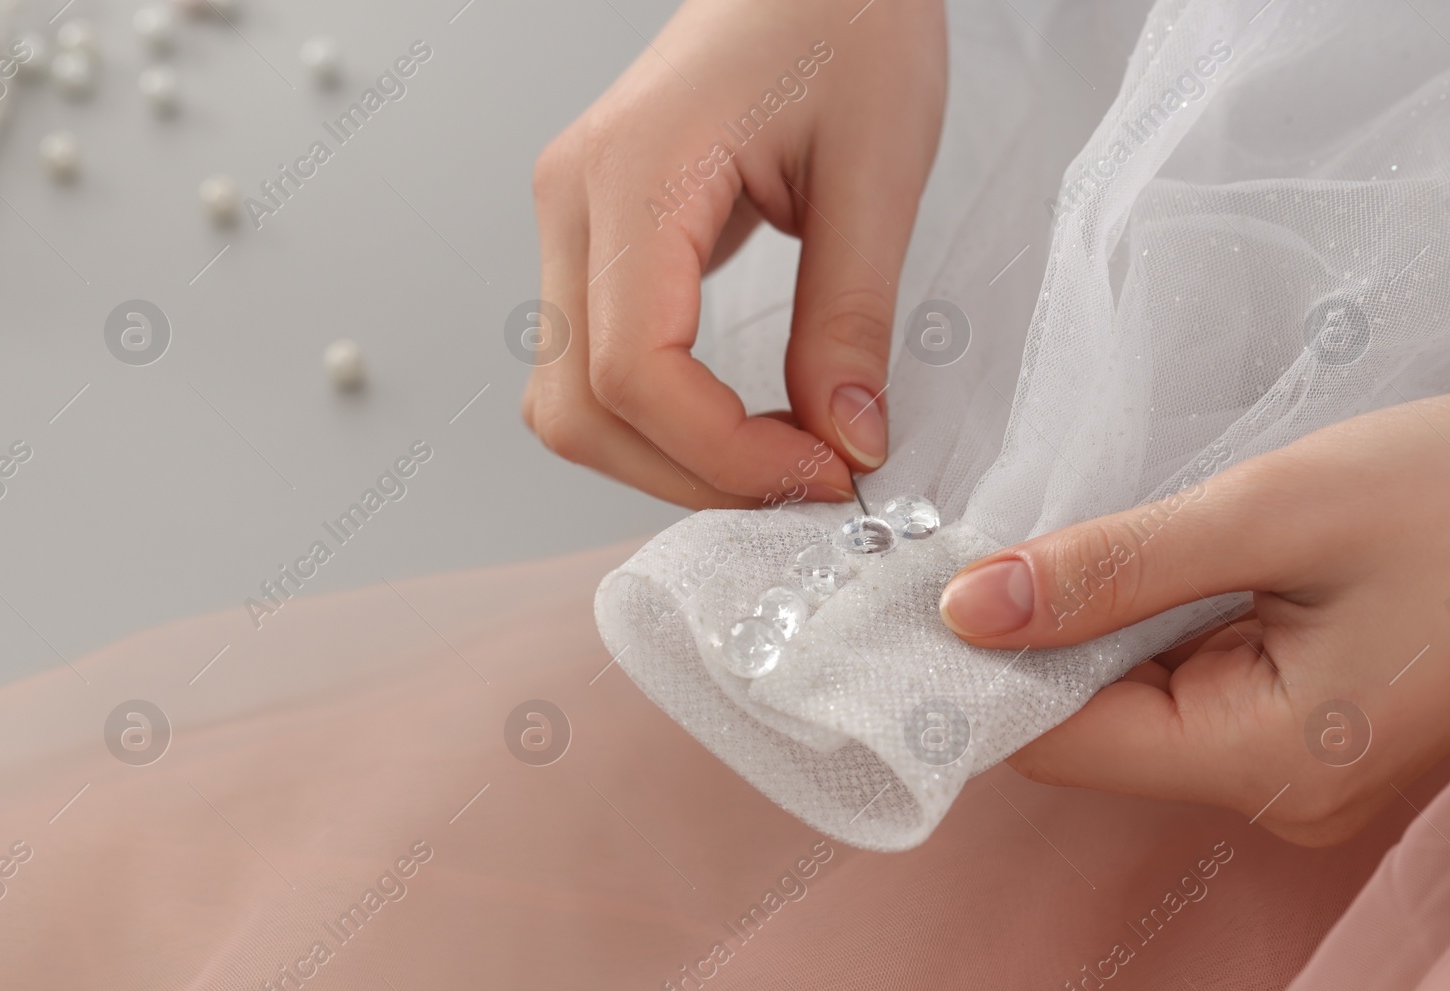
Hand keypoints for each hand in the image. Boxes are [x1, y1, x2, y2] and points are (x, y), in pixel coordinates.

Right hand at [522, 0, 946, 508]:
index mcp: (634, 173)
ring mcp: (572, 221)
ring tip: (776, 458)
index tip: (822, 475)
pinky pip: (593, 366)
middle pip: (580, 407)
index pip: (632, 371)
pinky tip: (737, 422)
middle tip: (803, 485)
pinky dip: (659, 420)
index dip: (723, 454)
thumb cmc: (846, 19)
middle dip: (691, 474)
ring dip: (668, 458)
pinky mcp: (595, 238)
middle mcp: (574, 201)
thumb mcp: (876, 168)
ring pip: (572, 401)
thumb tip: (846, 440)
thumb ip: (850, 317)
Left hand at [939, 391, 1449, 845]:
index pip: (1053, 742)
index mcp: (1258, 759)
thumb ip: (1112, 570)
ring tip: (1082, 538)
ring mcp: (1295, 767)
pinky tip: (1151, 564)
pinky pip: (1190, 689)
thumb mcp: (1275, 512)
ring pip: (1134, 705)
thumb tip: (968, 610)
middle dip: (1030, 638)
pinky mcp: (1313, 728)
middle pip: (1087, 727)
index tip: (921, 587)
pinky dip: (1150, 629)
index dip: (975, 669)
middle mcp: (1269, 791)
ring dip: (1091, 627)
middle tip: (988, 538)